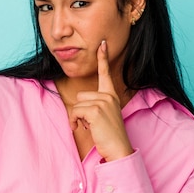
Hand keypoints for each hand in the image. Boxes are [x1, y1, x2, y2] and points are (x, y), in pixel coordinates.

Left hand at [69, 40, 133, 161]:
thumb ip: (94, 106)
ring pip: (77, 104)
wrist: (118, 149)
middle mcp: (109, 96)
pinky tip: (85, 128)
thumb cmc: (109, 135)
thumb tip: (78, 107)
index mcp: (111, 95)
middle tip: (91, 123)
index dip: (103, 58)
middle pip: (80, 95)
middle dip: (80, 110)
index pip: (105, 73)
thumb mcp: (104, 116)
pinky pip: (75, 111)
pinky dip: (75, 122)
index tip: (102, 44)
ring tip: (91, 127)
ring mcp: (103, 102)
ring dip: (78, 118)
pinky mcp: (95, 110)